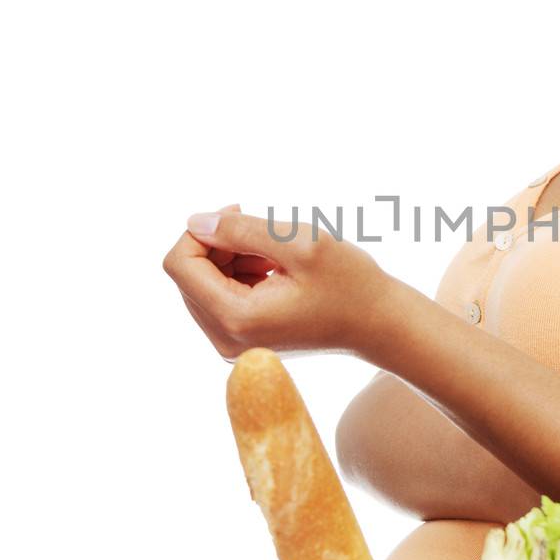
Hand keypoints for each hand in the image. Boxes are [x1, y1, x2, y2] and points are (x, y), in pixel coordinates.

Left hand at [162, 204, 392, 359]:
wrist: (380, 325)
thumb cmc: (350, 283)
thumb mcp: (299, 243)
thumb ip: (241, 229)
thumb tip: (195, 222)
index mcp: (236, 318)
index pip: (180, 265)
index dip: (201, 231)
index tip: (239, 215)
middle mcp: (226, 340)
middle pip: (188, 276)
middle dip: (217, 245)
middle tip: (263, 233)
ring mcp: (232, 345)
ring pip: (201, 284)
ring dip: (229, 258)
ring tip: (274, 255)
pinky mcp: (242, 342)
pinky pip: (218, 297)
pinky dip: (237, 274)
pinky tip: (272, 270)